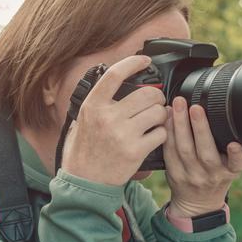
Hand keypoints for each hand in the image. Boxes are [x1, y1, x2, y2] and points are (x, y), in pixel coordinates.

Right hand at [61, 55, 167, 186]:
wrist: (84, 182)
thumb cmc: (83, 151)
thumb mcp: (81, 121)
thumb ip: (97, 102)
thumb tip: (114, 81)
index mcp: (92, 106)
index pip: (115, 74)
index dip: (133, 62)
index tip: (144, 60)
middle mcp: (107, 117)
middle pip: (147, 93)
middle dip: (156, 97)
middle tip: (153, 103)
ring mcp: (123, 134)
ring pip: (158, 112)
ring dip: (161, 115)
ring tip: (153, 121)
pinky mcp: (136, 151)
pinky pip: (161, 133)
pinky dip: (161, 134)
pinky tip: (151, 137)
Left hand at [163, 96, 241, 215]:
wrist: (197, 204)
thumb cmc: (215, 177)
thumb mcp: (230, 167)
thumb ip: (230, 150)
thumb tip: (222, 115)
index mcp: (230, 171)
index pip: (237, 163)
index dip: (236, 155)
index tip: (235, 144)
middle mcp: (211, 175)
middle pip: (205, 151)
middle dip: (200, 126)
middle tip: (194, 106)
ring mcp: (191, 175)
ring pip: (184, 149)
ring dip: (179, 125)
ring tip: (177, 106)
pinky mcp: (174, 174)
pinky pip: (169, 152)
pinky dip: (167, 135)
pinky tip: (165, 120)